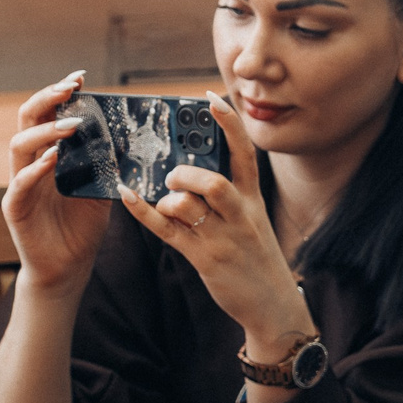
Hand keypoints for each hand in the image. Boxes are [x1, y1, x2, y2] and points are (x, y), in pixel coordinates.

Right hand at [3, 72, 111, 296]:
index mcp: (49, 155)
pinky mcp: (15, 208)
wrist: (67, 266)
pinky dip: (35, 170)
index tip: (80, 79)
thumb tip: (131, 138)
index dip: (60, 95)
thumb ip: (108, 164)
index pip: (48, 115)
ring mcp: (19, 184)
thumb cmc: (82, 226)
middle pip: (28, 120)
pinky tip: (52, 160)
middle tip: (71, 87)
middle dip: (48, 99)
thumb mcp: (101, 189)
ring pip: (19, 146)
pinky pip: (20, 184)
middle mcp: (30, 164)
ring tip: (71, 126)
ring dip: (45, 131)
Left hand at [117, 97, 315, 353]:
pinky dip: (143, 211)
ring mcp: (221, 237)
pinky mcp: (203, 258)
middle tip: (175, 175)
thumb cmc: (257, 258)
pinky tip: (128, 195)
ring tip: (167, 200)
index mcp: (253, 201)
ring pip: (188, 204)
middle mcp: (240, 215)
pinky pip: (167, 229)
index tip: (210, 98)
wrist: (273, 304)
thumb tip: (192, 168)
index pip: (245, 154)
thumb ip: (230, 196)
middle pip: (213, 181)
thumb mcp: (253, 222)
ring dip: (169, 197)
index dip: (229, 123)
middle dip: (186, 173)